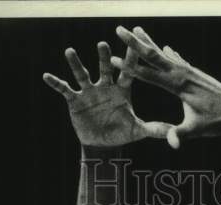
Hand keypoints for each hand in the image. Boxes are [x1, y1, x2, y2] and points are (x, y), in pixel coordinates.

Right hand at [43, 43, 169, 146]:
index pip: (128, 72)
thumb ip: (155, 129)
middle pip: (106, 68)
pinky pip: (64, 89)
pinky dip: (56, 83)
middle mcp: (105, 87)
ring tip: (70, 51)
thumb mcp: (138, 131)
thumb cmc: (122, 133)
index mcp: (122, 91)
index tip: (135, 44)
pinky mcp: (75, 100)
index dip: (131, 60)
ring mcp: (89, 92)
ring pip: (83, 74)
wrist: (103, 144)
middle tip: (104, 44)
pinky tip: (46, 76)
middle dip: (104, 57)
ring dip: (76, 63)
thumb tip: (173, 131)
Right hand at [110, 26, 220, 148]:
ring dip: (151, 42)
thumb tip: (172, 145)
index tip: (113, 59)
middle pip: (154, 55)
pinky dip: (170, 53)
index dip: (130, 67)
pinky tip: (167, 48)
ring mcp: (190, 72)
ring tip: (138, 29)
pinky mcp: (197, 74)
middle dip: (135, 42)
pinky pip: (179, 61)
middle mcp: (183, 74)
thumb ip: (181, 135)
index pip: (149, 75)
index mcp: (179, 86)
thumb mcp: (197, 131)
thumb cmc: (218, 122)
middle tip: (119, 28)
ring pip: (166, 54)